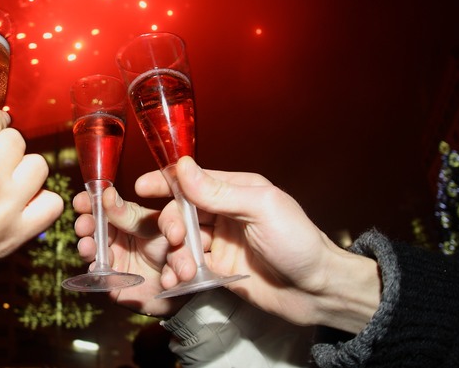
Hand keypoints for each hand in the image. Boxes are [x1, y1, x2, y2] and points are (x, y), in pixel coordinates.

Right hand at [73, 187, 189, 317]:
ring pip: (92, 249)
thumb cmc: (181, 249)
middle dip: (86, 223)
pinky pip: (99, 276)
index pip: (103, 204)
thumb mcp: (158, 226)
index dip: (92, 200)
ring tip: (88, 245)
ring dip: (88, 246)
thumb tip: (108, 194)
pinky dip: (96, 271)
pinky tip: (97, 267)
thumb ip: (132, 214)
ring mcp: (113, 258)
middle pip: (93, 226)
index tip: (83, 199)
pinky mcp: (113, 282)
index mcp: (127, 216)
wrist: (191, 286)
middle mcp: (116, 236)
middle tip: (84, 223)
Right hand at [148, 156, 380, 332]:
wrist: (317, 291)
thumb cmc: (298, 242)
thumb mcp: (260, 208)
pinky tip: (176, 282)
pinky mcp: (215, 269)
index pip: (191, 179)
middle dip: (170, 225)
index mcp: (234, 189)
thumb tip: (183, 167)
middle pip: (180, 212)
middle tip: (174, 240)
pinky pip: (186, 266)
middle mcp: (222, 212)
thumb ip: (219, 191)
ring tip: (183, 271)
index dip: (165, 181)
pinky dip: (177, 272)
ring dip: (174, 254)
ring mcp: (218, 242)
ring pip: (180, 241)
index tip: (141, 186)